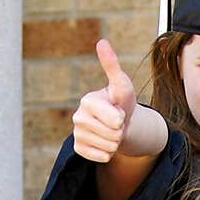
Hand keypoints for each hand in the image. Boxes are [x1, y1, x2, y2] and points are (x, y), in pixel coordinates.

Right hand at [72, 39, 136, 162]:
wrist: (119, 123)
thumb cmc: (121, 102)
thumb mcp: (121, 84)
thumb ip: (112, 65)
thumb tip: (101, 42)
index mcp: (87, 101)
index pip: (115, 121)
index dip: (122, 118)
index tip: (118, 110)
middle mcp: (77, 117)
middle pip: (113, 135)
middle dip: (120, 131)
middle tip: (116, 123)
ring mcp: (76, 134)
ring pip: (108, 148)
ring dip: (115, 142)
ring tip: (111, 131)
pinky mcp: (78, 149)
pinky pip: (102, 157)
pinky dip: (108, 153)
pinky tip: (104, 142)